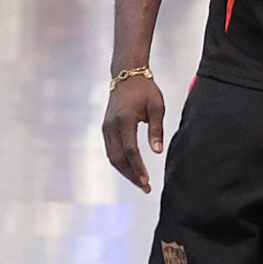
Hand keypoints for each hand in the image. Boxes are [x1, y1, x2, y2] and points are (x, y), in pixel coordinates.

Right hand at [101, 77, 164, 192]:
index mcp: (125, 120)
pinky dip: (120, 163)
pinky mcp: (105, 129)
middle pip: (118, 158)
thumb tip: (157, 152)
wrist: (127, 76)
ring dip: (125, 171)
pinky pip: (111, 150)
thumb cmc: (145, 90)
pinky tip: (131, 170)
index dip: (138, 167)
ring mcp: (105, 128)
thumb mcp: (157, 106)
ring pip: (112, 157)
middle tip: (145, 187)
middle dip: (131, 175)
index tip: (147, 180)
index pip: (130, 150)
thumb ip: (156, 129)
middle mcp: (111, 126)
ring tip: (140, 182)